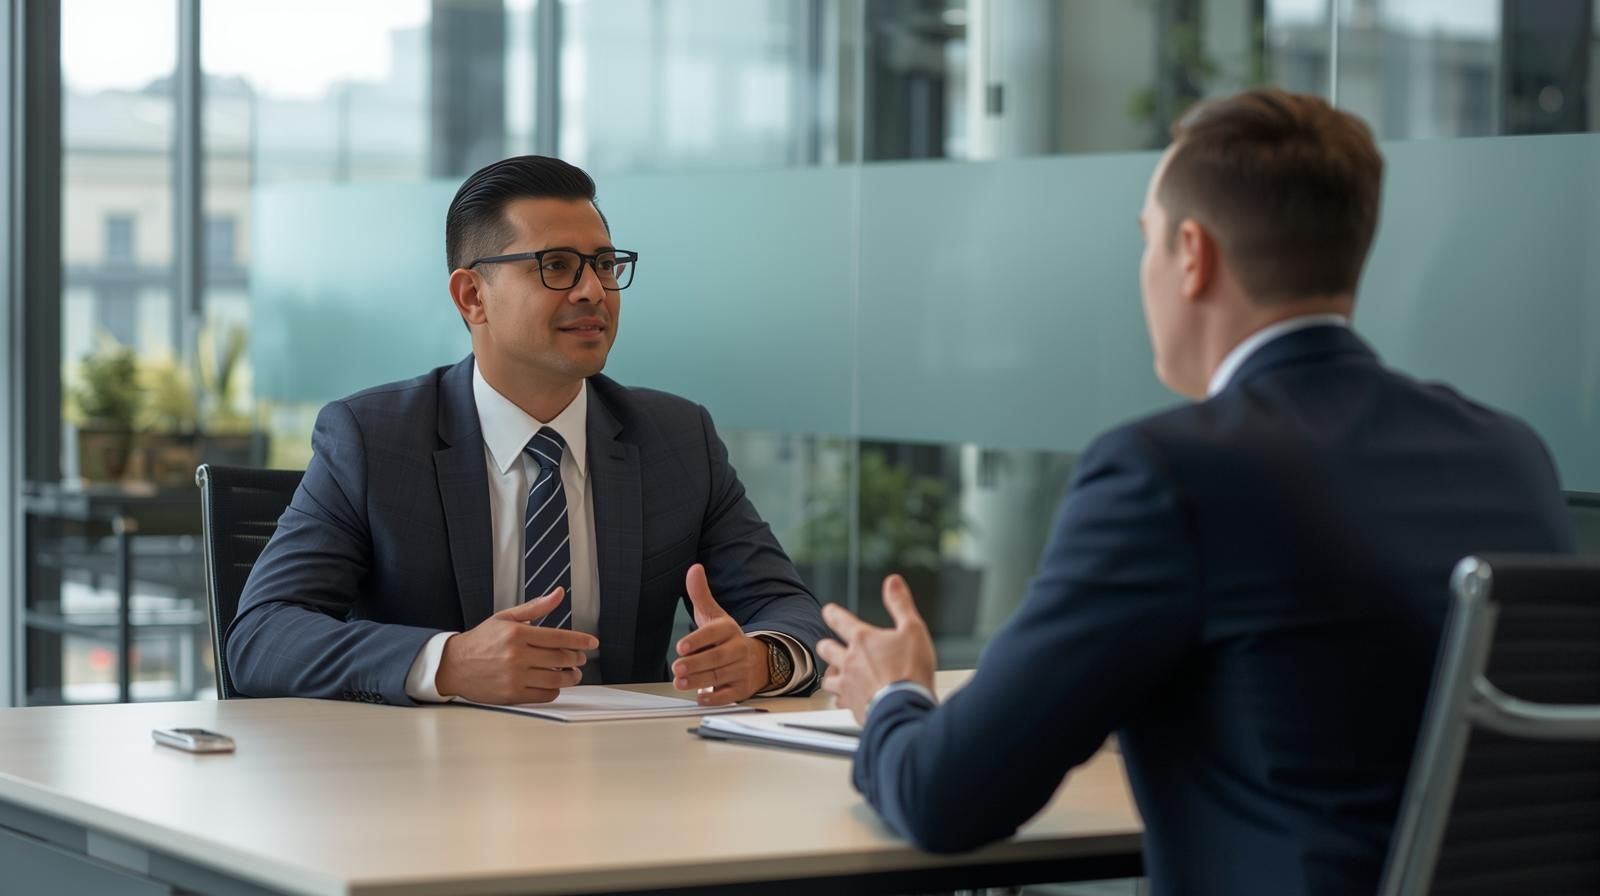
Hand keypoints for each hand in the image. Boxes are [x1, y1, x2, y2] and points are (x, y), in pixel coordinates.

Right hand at [436, 587, 599, 704]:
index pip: (559, 637)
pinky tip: (554, 683)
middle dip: (577, 658)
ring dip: (571, 676)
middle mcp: (517, 655)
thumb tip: (558, 594)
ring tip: (573, 673)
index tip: (592, 643)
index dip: (580, 640)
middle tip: (580, 658)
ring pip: (556, 678)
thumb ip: (536, 607)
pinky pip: (544, 694)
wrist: (454, 665)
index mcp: (517, 633)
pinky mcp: (512, 694)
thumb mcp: (506, 617)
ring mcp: (515, 676)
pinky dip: (554, 690)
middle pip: (561, 658)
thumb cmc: (481, 641)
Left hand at [671, 564, 769, 704]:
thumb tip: (694, 568)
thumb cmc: (727, 637)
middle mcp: (738, 649)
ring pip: (720, 677)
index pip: (714, 634)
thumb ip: (701, 594)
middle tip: (677, 667)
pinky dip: (715, 698)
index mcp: (729, 630)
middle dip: (696, 663)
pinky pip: (730, 695)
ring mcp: (741, 670)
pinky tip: (701, 697)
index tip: (681, 646)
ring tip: (679, 683)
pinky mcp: (743, 688)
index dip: (698, 640)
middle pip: (717, 658)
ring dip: (699, 681)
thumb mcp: (715, 615)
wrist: (759, 659)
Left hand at [817, 574, 936, 724]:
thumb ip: (901, 604)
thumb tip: (893, 582)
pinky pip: (838, 701)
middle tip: (829, 645)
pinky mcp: (851, 706)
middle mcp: (850, 661)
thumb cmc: (910, 671)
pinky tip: (847, 699)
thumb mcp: (913, 630)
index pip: (840, 620)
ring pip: (827, 678)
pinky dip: (841, 699)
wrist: (904, 708)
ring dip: (831, 674)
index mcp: (863, 639)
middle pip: (826, 649)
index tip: (829, 611)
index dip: (832, 613)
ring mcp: (848, 685)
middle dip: (827, 645)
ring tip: (836, 674)